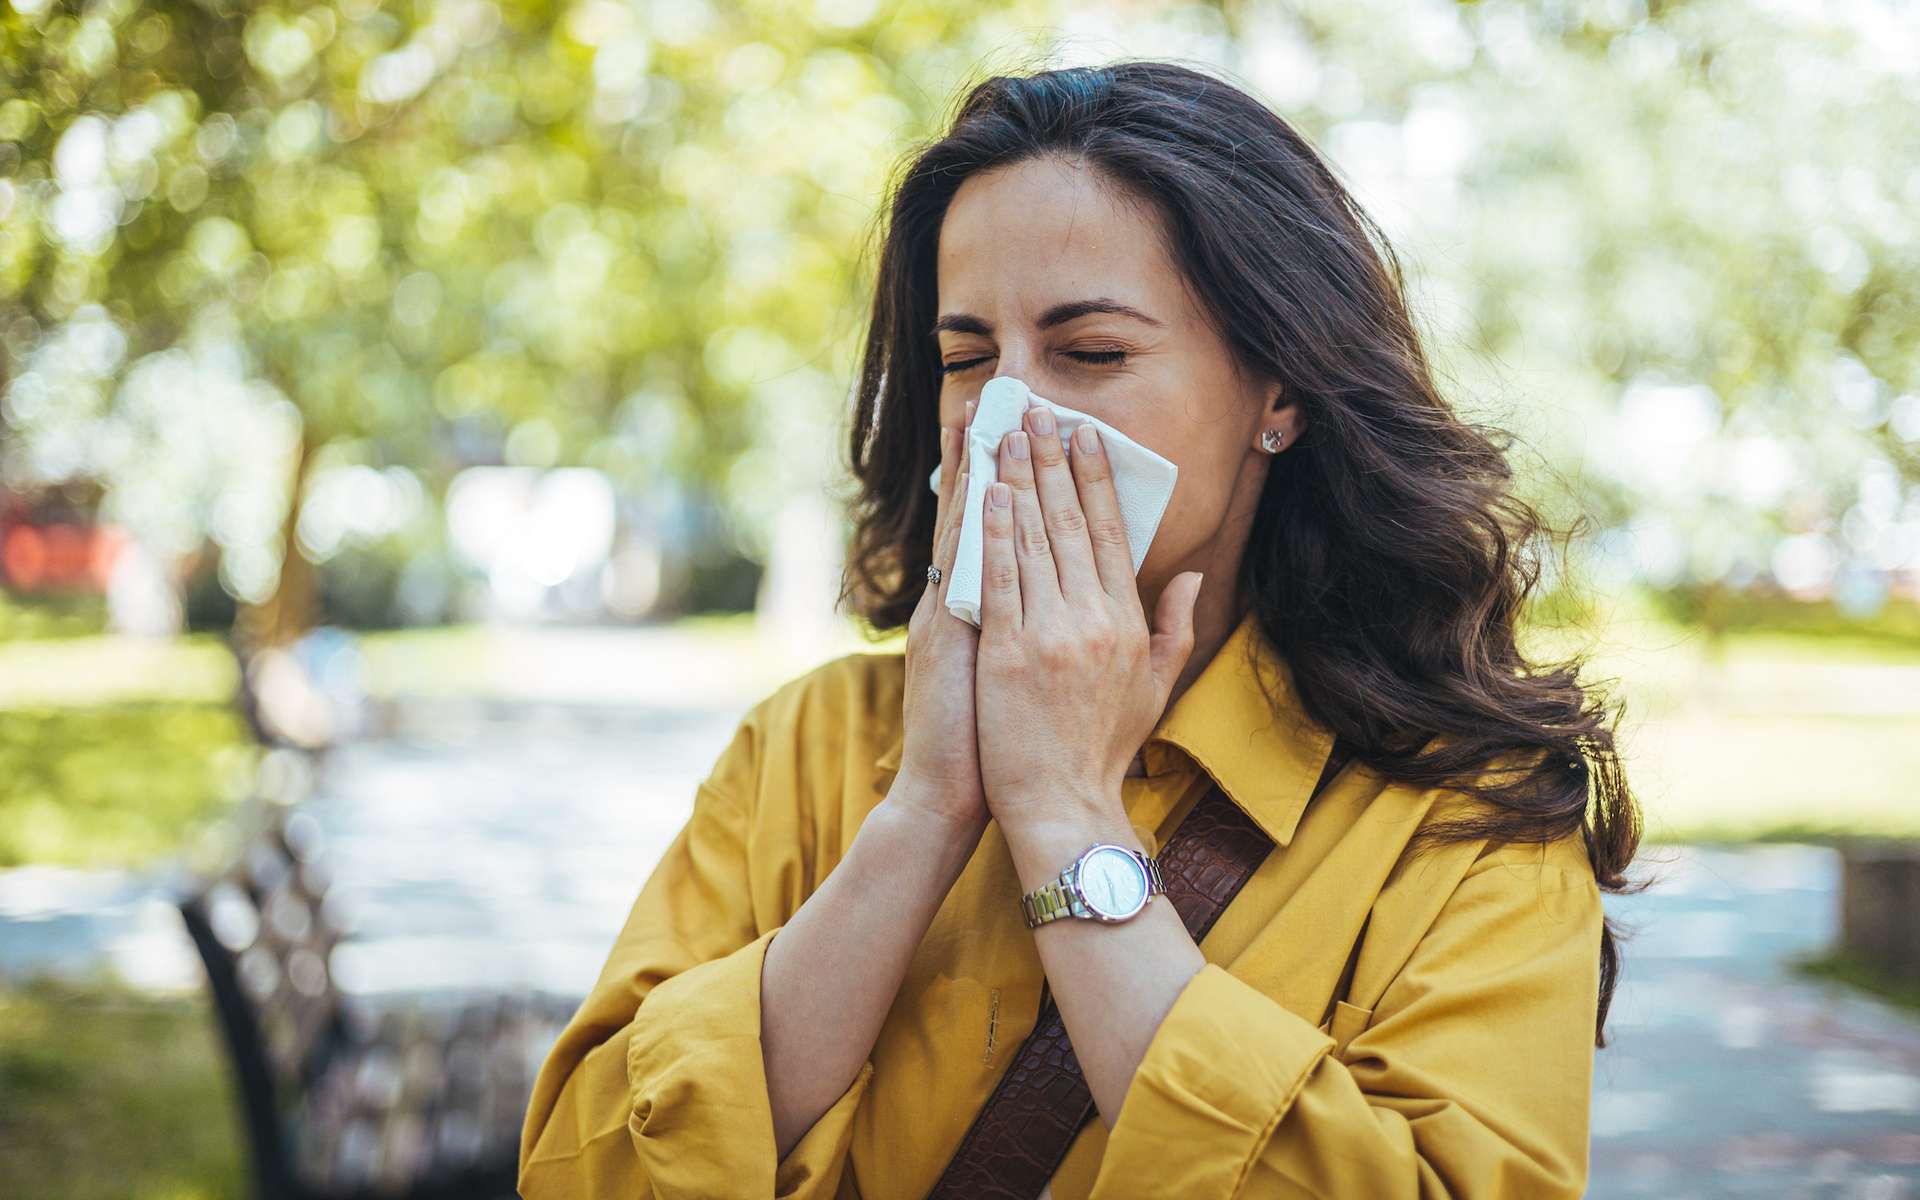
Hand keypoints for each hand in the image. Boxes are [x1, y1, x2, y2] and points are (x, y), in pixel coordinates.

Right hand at [894, 400, 990, 835]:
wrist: (951, 793)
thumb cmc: (992, 743)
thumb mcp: (1010, 674)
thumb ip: (1027, 628)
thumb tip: (1059, 593)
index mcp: (974, 608)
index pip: (993, 529)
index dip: (1004, 477)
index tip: (1021, 426)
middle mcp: (954, 601)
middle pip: (974, 513)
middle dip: (990, 454)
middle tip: (1002, 395)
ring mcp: (945, 614)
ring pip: (963, 529)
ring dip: (975, 472)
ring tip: (987, 416)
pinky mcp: (942, 636)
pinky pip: (959, 571)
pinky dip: (968, 528)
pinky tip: (981, 486)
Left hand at [973, 402, 1204, 831]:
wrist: (1062, 806)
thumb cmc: (1103, 750)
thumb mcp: (1154, 688)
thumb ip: (1174, 627)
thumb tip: (1185, 576)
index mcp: (1127, 623)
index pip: (1111, 534)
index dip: (1096, 479)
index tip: (1084, 435)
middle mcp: (1093, 620)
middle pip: (1071, 523)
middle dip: (1053, 460)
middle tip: (1039, 410)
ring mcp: (1050, 634)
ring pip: (1033, 540)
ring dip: (1019, 479)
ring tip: (1007, 432)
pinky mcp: (1008, 653)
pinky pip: (999, 579)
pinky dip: (993, 533)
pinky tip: (986, 493)